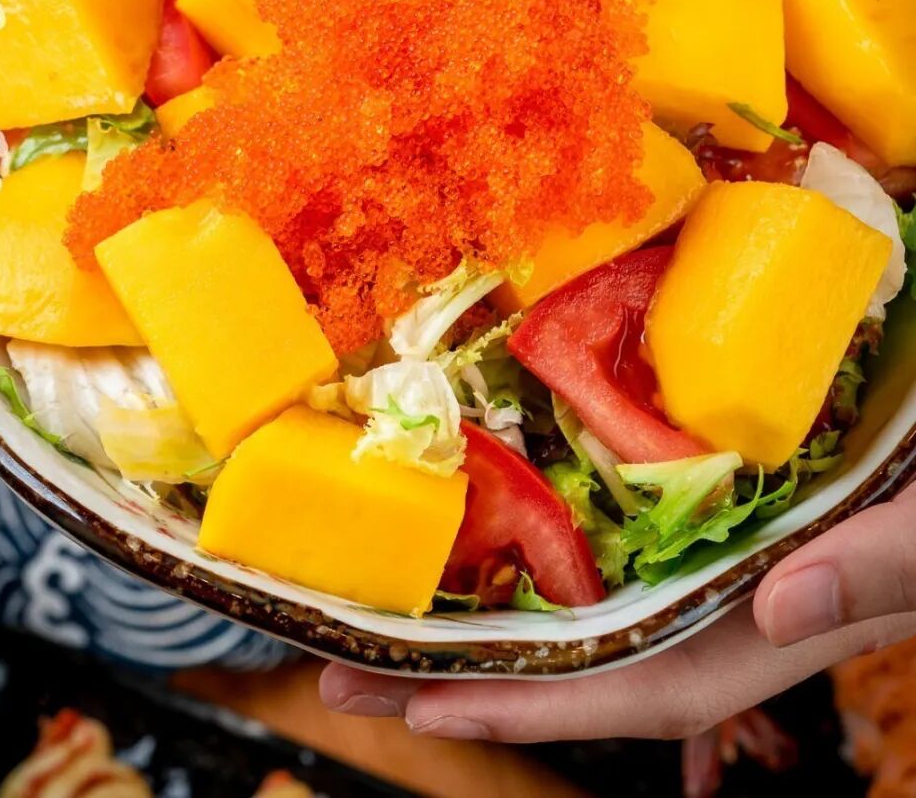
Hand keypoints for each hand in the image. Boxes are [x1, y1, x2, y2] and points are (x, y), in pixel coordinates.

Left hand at [320, 481, 915, 741]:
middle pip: (589, 653)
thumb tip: (779, 612)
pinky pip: (629, 530)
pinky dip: (558, 533)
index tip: (422, 714)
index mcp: (783, 617)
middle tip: (343, 670)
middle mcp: (740, 596)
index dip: (534, 707)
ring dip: (496, 605)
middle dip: (470, 674)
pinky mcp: (733, 490)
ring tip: (386, 602)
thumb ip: (880, 569)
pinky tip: (499, 514)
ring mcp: (733, 547)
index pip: (640, 686)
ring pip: (598, 597)